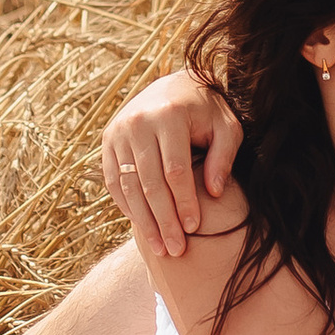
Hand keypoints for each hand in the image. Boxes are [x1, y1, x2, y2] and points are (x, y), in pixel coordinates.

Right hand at [102, 70, 242, 256]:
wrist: (174, 85)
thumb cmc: (207, 111)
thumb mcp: (226, 126)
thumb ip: (224, 156)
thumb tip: (214, 193)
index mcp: (168, 115)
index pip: (175, 170)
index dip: (184, 202)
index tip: (194, 228)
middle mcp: (137, 122)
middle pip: (149, 182)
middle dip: (163, 220)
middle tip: (176, 249)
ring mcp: (118, 131)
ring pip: (128, 186)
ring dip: (144, 221)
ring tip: (160, 248)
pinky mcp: (108, 140)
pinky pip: (114, 181)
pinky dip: (127, 206)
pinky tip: (143, 227)